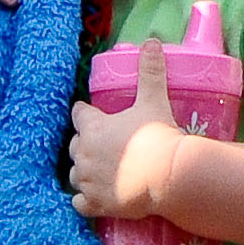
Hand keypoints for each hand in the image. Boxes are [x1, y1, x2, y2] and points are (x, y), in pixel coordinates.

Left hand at [67, 39, 196, 221]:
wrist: (169, 176)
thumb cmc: (159, 136)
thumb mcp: (154, 100)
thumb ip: (150, 71)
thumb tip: (152, 41)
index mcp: (92, 127)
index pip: (78, 114)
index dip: (85, 113)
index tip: (91, 113)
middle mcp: (83, 154)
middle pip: (74, 146)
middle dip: (85, 144)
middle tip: (103, 144)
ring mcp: (88, 181)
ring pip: (75, 174)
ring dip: (84, 171)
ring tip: (100, 170)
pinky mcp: (96, 204)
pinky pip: (79, 203)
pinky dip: (85, 200)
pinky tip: (95, 196)